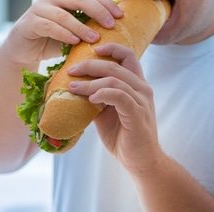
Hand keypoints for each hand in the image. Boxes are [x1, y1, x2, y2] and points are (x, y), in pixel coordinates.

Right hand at [2, 0, 122, 65]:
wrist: (23, 53)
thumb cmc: (52, 42)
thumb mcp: (74, 32)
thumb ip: (88, 26)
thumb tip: (116, 29)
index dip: (105, 2)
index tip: (120, 15)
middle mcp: (51, 0)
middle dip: (97, 10)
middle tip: (110, 24)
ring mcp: (39, 10)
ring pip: (64, 14)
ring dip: (81, 26)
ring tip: (95, 38)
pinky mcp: (29, 24)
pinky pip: (49, 26)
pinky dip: (63, 34)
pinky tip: (75, 41)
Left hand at [67, 43, 162, 174]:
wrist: (141, 162)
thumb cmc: (124, 138)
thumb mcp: (106, 115)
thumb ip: (97, 99)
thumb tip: (74, 89)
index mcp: (137, 86)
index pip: (128, 56)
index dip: (111, 48)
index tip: (92, 50)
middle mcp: (142, 89)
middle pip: (116, 65)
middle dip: (90, 65)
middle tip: (71, 71)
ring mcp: (141, 101)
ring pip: (115, 80)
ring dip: (90, 83)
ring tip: (73, 87)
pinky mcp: (137, 114)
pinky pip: (119, 96)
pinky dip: (102, 93)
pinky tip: (90, 99)